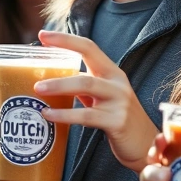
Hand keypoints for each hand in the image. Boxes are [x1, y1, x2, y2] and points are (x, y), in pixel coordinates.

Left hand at [34, 31, 156, 171]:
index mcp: (111, 73)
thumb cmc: (117, 118)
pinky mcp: (117, 122)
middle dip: (60, 64)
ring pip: (86, 86)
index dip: (66, 39)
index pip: (89, 47)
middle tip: (34, 68)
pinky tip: (48, 115)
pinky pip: (86, 115)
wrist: (146, 146)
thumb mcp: (101, 97)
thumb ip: (82, 86)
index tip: (43, 34)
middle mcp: (117, 83)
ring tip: (37, 90)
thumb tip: (48, 78)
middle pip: (87, 64)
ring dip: (59, 86)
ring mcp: (119, 101)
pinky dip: (64, 114)